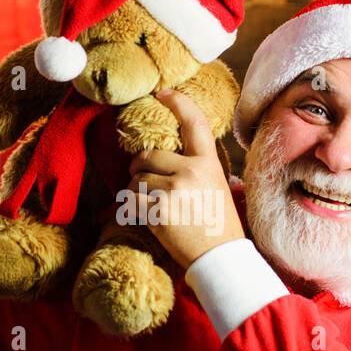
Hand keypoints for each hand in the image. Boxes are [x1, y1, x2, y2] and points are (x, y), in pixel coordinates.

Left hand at [127, 89, 244, 268]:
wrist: (220, 257)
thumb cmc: (218, 225)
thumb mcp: (217, 186)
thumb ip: (197, 167)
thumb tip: (168, 154)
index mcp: (208, 163)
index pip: (194, 123)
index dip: (177, 103)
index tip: (162, 93)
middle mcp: (191, 171)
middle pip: (148, 156)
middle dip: (138, 168)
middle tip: (142, 181)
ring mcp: (174, 190)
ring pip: (135, 179)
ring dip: (135, 192)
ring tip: (151, 206)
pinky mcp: (159, 210)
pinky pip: (130, 201)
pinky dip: (131, 209)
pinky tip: (145, 217)